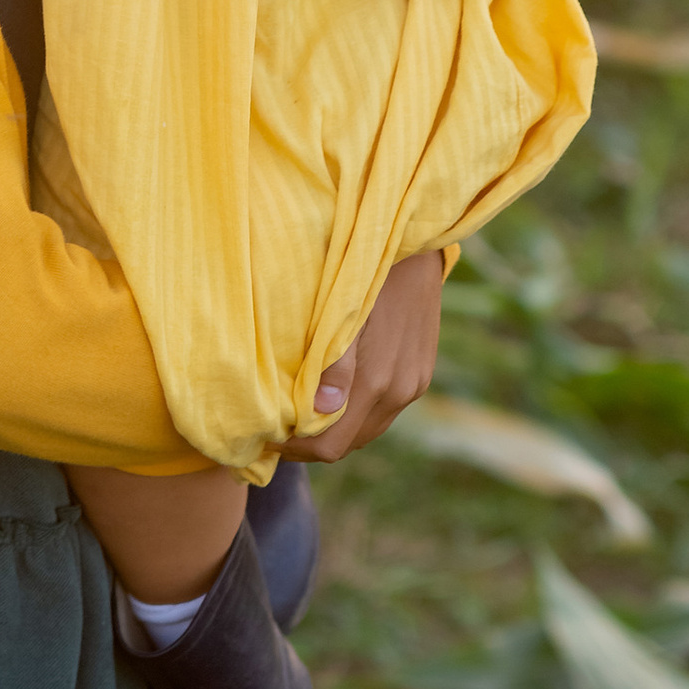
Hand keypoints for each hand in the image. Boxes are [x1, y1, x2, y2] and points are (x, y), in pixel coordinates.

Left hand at [284, 250, 445, 462]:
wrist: (411, 239)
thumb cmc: (360, 271)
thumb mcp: (339, 314)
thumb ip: (333, 365)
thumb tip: (321, 411)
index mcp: (376, 382)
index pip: (331, 446)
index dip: (295, 449)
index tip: (266, 438)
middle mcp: (399, 391)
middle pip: (349, 444)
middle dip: (310, 443)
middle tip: (277, 429)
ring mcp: (413, 385)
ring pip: (367, 431)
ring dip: (335, 431)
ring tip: (302, 414)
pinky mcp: (421, 375)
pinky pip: (384, 412)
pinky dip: (357, 414)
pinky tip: (335, 396)